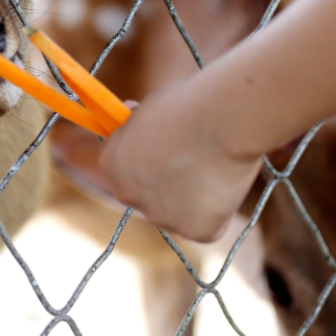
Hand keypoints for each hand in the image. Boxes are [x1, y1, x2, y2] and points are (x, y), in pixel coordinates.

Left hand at [95, 81, 263, 241]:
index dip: (150, 159)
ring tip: (215, 167)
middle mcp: (127, 194)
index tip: (171, 146)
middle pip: (150, 195)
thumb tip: (134, 120)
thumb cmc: (188, 104)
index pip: (126, 169)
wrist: (222, 119)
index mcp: (111, 163)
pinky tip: (225, 185)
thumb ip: (140, 130)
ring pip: (179, 213)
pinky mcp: (194, 231)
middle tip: (197, 159)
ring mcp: (160, 216)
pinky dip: (219, 211)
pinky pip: (207, 226)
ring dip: (194, 198)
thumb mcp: (148, 111)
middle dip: (169, 183)